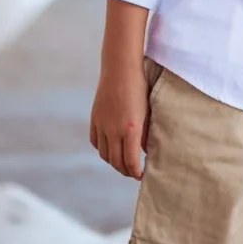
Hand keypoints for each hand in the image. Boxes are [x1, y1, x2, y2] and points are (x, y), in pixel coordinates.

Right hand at [89, 62, 149, 179]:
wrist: (121, 67)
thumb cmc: (140, 87)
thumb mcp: (148, 111)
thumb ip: (146, 133)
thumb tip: (146, 151)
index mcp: (131, 128)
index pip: (130, 162)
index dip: (135, 173)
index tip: (141, 176)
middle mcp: (114, 130)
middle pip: (116, 162)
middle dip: (125, 171)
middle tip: (133, 172)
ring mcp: (102, 125)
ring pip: (104, 154)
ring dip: (113, 162)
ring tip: (122, 162)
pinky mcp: (94, 119)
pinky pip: (96, 141)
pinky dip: (102, 149)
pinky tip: (110, 148)